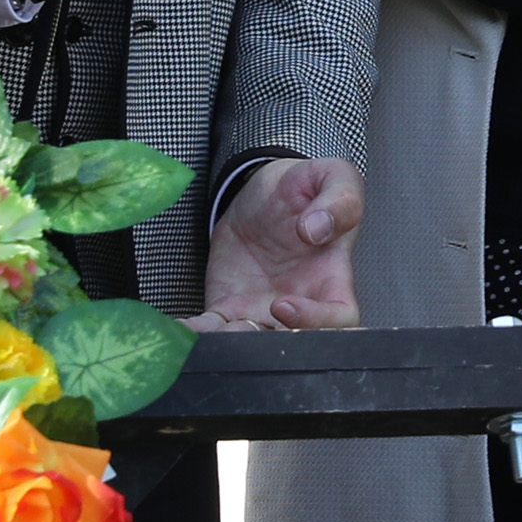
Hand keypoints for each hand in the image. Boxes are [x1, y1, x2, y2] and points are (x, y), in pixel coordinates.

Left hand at [195, 156, 362, 330]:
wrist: (263, 192)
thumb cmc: (306, 189)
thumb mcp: (332, 177)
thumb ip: (339, 200)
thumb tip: (317, 229)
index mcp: (332, 279)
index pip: (340, 318)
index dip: (317, 321)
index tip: (284, 304)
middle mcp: (301, 302)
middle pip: (294, 342)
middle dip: (267, 343)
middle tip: (241, 326)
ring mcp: (264, 309)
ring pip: (253, 343)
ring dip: (230, 343)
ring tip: (208, 333)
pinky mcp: (231, 307)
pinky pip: (216, 328)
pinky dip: (198, 333)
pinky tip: (181, 329)